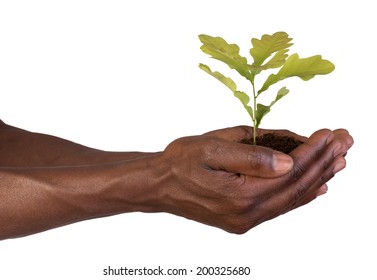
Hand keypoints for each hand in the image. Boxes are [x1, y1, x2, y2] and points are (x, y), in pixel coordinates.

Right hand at [154, 126, 352, 232]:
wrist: (159, 186)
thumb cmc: (180, 162)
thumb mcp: (211, 148)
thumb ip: (251, 156)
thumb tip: (288, 161)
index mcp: (242, 195)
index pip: (291, 172)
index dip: (314, 151)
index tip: (332, 133)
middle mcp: (248, 214)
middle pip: (297, 187)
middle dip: (323, 162)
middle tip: (345, 141)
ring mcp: (246, 219)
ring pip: (292, 198)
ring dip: (317, 177)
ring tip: (338, 160)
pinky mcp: (243, 219)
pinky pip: (280, 207)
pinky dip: (301, 194)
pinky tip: (318, 187)